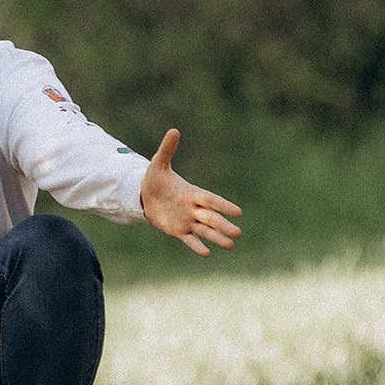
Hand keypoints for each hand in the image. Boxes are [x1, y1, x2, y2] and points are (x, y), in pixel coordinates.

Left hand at [139, 128, 240, 256]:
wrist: (146, 195)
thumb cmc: (155, 179)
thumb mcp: (158, 164)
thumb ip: (167, 149)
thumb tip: (174, 130)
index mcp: (192, 193)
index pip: (210, 200)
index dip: (223, 205)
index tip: (238, 212)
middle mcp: (193, 208)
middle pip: (211, 218)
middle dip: (223, 225)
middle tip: (238, 233)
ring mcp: (187, 220)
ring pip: (204, 231)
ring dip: (217, 238)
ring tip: (231, 245)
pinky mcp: (178, 231)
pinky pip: (190, 240)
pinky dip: (197, 246)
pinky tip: (208, 254)